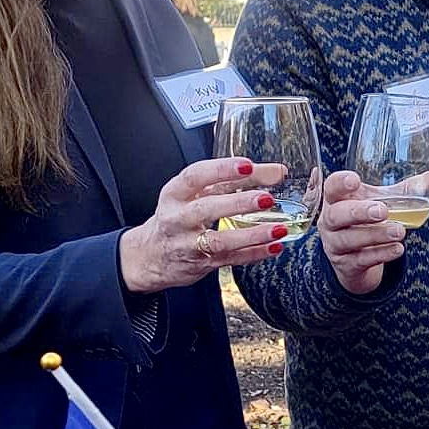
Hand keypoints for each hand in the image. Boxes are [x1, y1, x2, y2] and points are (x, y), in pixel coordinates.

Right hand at [119, 157, 289, 292]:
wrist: (151, 255)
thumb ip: (234, 180)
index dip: (221, 169)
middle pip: (206, 209)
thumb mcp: (197, 193)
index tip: (246, 165)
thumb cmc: (179, 216)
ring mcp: (189, 244)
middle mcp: (178, 218)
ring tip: (277, 228)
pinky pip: (231, 259)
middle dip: (238, 203)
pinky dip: (255, 254)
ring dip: (251, 235)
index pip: (195, 177)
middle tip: (266, 198)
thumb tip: (277, 171)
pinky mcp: (202, 263)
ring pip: (219, 240)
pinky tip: (274, 246)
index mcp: (175, 194)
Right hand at [318, 169, 405, 295]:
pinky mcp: (346, 265)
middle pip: (336, 215)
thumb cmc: (368, 221)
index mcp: (338, 199)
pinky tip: (397, 249)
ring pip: (349, 239)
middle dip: (359, 212)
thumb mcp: (384, 202)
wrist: (357, 260)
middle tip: (383, 211)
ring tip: (399, 231)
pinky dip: (381, 254)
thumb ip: (408, 189)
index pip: (331, 187)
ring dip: (375, 235)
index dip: (340, 183)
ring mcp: (336, 244)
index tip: (355, 180)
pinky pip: (361, 260)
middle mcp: (331, 221)